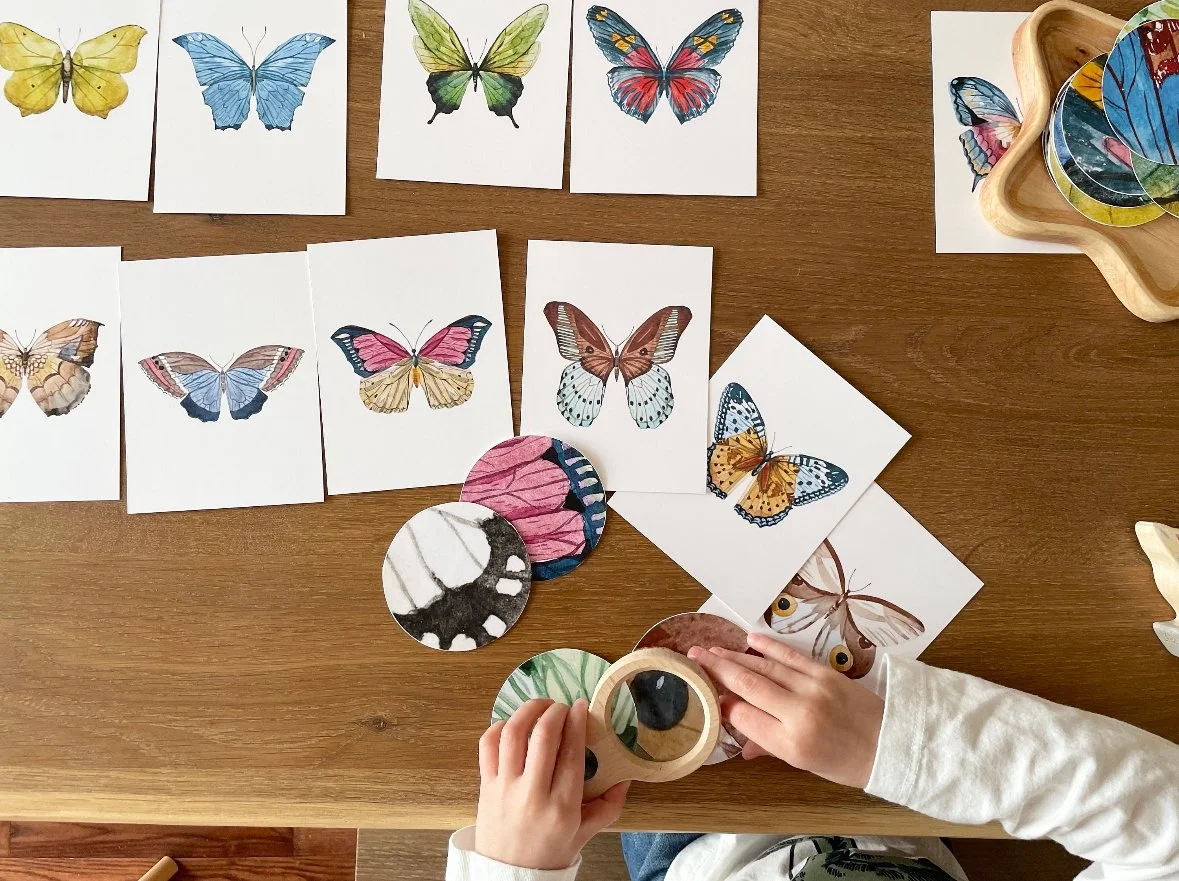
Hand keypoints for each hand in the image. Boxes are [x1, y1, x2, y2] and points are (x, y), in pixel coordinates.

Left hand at [475, 698, 629, 869]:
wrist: (510, 876)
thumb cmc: (549, 853)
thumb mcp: (585, 834)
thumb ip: (608, 807)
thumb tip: (626, 778)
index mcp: (562, 806)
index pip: (571, 752)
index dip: (577, 721)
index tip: (580, 706)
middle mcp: (533, 793)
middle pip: (543, 736)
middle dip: (555, 711)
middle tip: (562, 706)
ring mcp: (505, 787)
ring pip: (513, 734)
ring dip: (527, 711)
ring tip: (539, 706)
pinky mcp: (485, 785)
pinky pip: (487, 745)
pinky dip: (499, 727)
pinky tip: (512, 725)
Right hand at [687, 634, 883, 787]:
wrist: (890, 744)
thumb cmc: (844, 762)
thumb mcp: (802, 763)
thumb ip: (767, 745)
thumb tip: (738, 739)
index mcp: (791, 743)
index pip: (743, 716)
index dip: (720, 703)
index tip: (704, 692)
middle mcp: (799, 713)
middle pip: (748, 685)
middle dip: (717, 669)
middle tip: (693, 656)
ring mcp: (813, 689)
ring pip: (765, 667)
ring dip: (735, 656)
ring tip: (711, 649)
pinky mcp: (826, 673)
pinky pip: (791, 656)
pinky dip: (768, 647)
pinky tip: (749, 640)